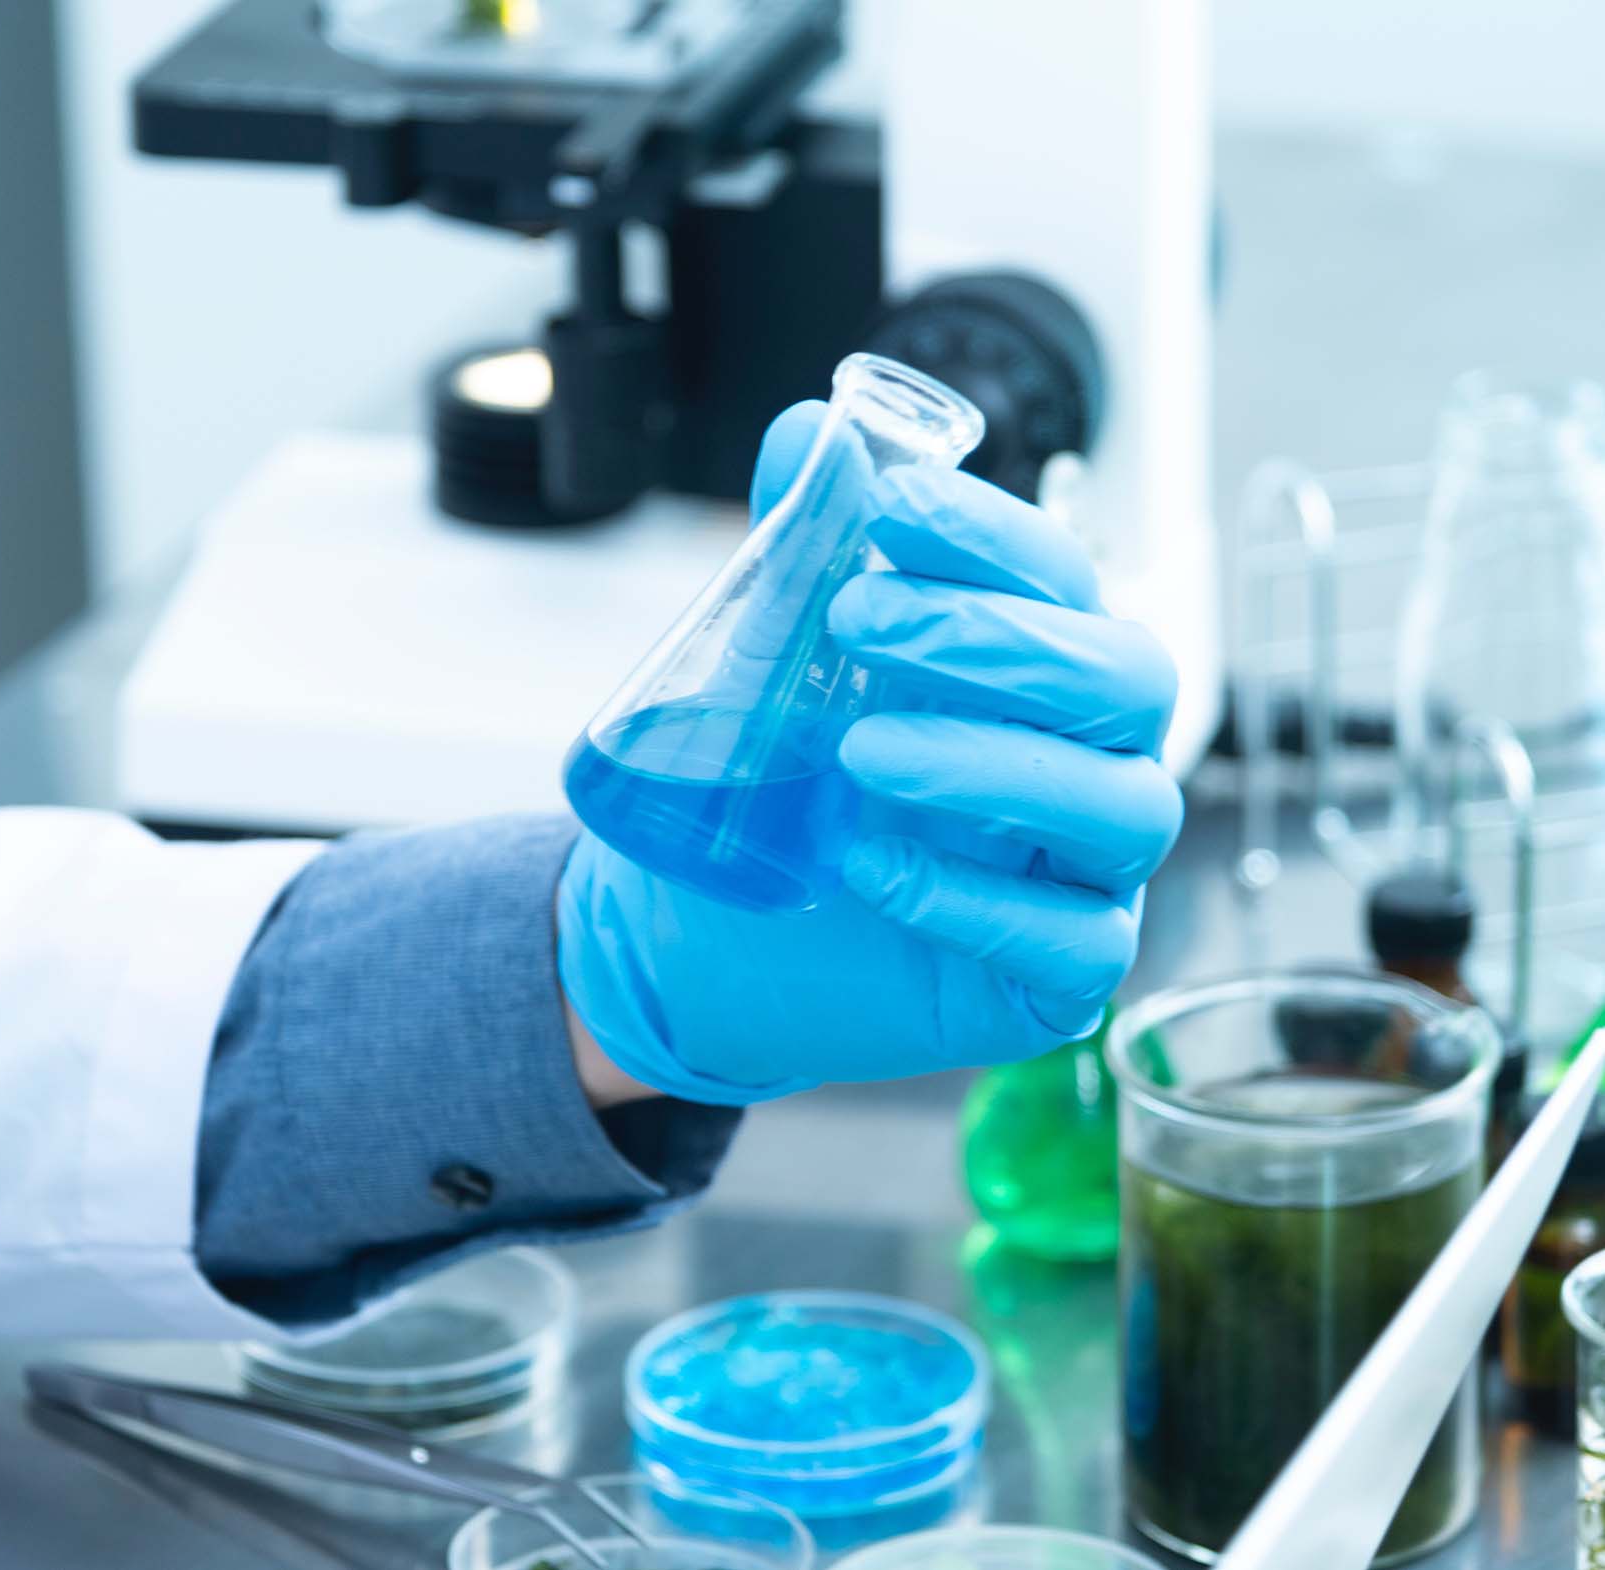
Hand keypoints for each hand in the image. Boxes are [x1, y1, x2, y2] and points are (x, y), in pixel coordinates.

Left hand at [556, 403, 1183, 1106]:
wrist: (705, 940)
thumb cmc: (776, 793)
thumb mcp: (770, 667)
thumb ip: (798, 553)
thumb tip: (807, 430)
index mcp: (1036, 670)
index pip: (1065, 579)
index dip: (991, 534)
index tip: (888, 506)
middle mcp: (1085, 761)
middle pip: (1129, 679)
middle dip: (996, 638)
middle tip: (857, 625)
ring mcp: (1084, 875)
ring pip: (1123, 807)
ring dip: (990, 764)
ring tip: (857, 752)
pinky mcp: (1056, 980)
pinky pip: (1075, 943)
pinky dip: (975, 900)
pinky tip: (870, 868)